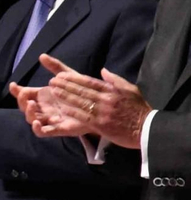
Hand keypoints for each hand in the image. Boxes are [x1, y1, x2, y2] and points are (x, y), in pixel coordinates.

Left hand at [33, 54, 150, 148]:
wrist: (146, 128)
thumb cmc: (139, 109)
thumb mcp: (130, 90)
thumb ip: (115, 80)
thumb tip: (103, 71)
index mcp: (112, 90)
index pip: (90, 82)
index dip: (74, 78)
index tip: (62, 75)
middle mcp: (106, 99)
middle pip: (82, 90)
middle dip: (66, 85)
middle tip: (53, 81)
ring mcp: (103, 112)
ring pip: (81, 102)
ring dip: (66, 96)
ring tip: (53, 91)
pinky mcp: (101, 124)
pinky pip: (83, 116)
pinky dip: (72, 112)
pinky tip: (62, 108)